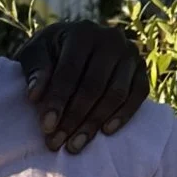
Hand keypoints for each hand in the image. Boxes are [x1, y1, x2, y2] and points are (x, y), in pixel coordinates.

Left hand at [16, 20, 148, 152]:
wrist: (73, 45)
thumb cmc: (50, 52)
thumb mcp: (35, 53)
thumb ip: (34, 70)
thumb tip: (35, 95)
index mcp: (81, 32)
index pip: (70, 71)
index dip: (58, 101)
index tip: (46, 127)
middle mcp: (110, 38)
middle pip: (94, 86)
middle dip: (74, 117)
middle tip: (56, 142)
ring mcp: (130, 53)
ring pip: (116, 94)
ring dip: (95, 122)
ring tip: (74, 145)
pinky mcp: (142, 69)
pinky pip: (138, 95)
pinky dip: (124, 115)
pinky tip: (105, 132)